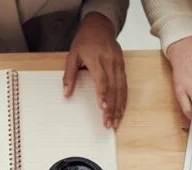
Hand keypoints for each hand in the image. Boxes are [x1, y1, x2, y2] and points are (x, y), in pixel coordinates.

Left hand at [64, 12, 125, 128]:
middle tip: (110, 123)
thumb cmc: (84, 40)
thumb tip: (66, 94)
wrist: (99, 25)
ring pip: (122, 88)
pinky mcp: (123, 66)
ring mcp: (118, 64)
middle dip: (112, 108)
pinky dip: (124, 99)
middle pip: (114, 88)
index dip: (103, 96)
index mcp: (97, 59)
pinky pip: (125, 85)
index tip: (103, 110)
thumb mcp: (72, 55)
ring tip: (117, 122)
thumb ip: (69, 76)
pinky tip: (122, 110)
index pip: (102, 81)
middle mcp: (110, 62)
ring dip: (120, 107)